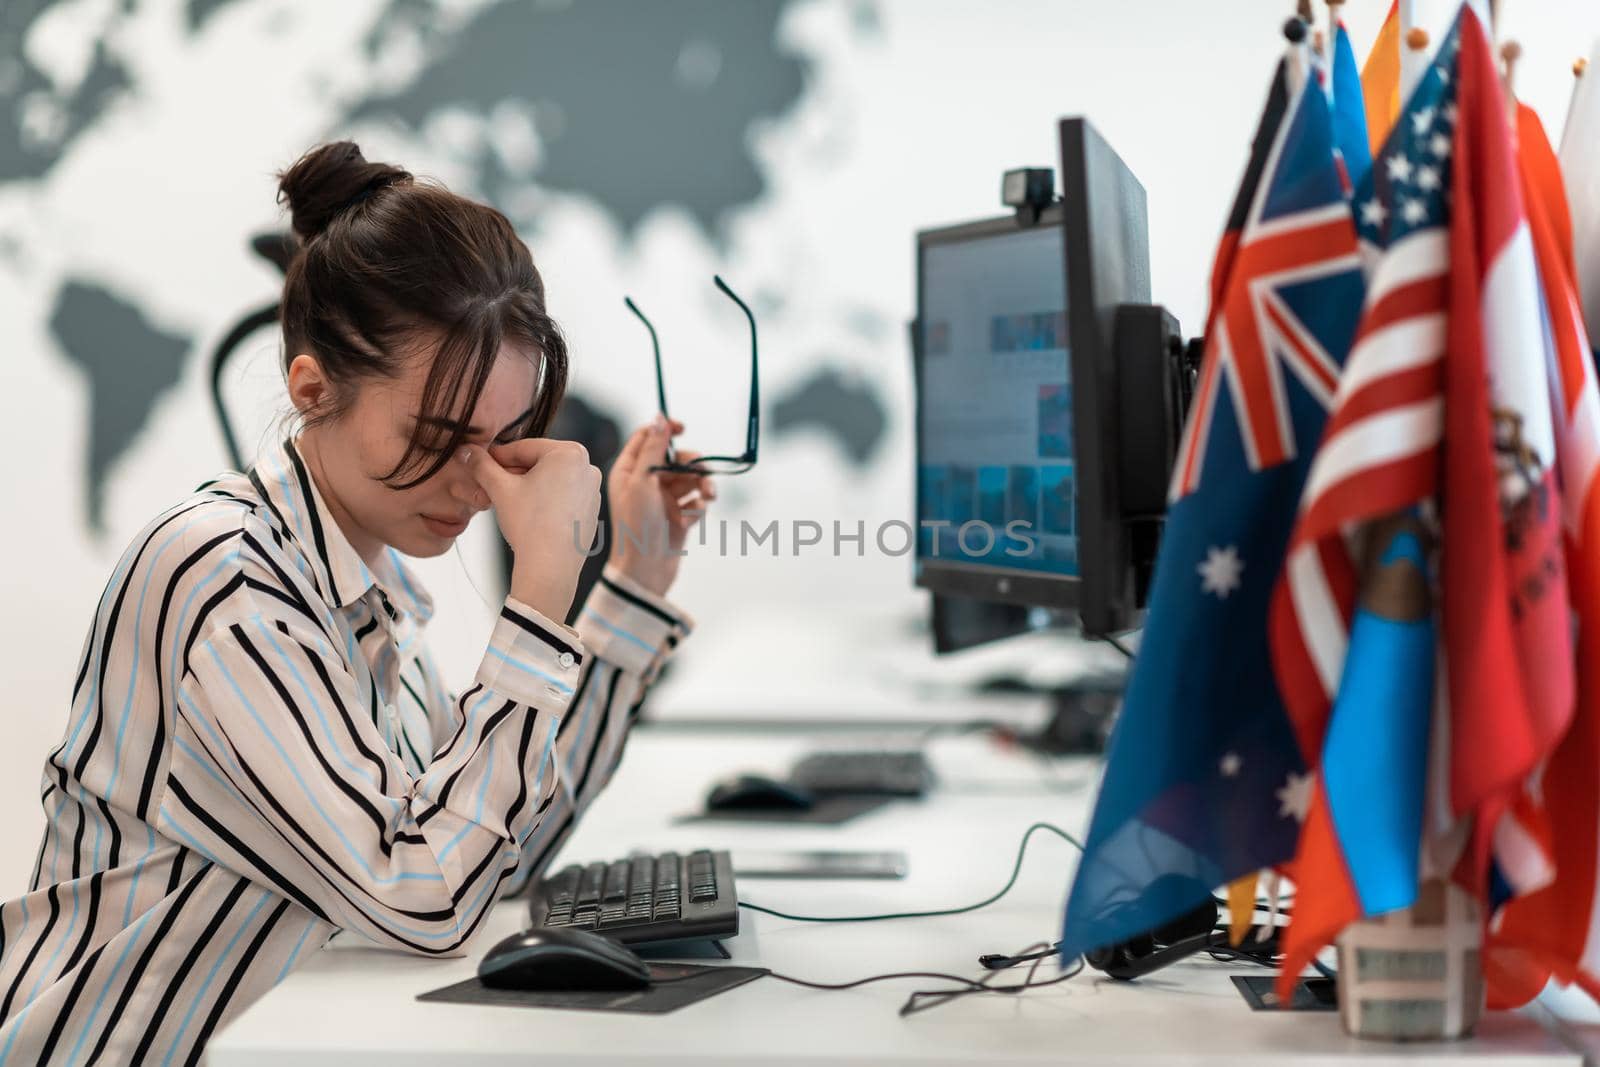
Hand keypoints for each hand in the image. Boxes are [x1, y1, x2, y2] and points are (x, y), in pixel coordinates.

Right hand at [463, 439, 601, 621]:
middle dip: (513, 472)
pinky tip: (528, 516)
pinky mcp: (591, 510)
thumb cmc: (529, 524)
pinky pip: (563, 497)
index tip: (479, 463)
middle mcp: (587, 467)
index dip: (497, 456)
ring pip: (550, 480)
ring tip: (507, 501)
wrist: (551, 566)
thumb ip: (482, 465)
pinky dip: (545, 501)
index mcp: (570, 452)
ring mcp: (593, 490)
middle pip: (538, 463)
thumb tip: (466, 450)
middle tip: (490, 484)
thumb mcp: (500, 488)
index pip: (523, 448)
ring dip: (527, 486)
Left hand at [606, 415, 715, 596]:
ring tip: (707, 498)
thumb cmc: (636, 527)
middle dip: (693, 465)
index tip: (683, 428)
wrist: (646, 571)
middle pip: (677, 458)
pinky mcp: (678, 517)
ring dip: (703, 487)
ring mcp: (663, 500)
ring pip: (691, 480)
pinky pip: (696, 502)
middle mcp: (646, 482)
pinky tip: (690, 522)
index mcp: (629, 471)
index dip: (665, 429)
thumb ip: (653, 449)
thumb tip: (659, 417)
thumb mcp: (642, 482)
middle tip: (702, 473)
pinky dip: (697, 509)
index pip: (648, 437)